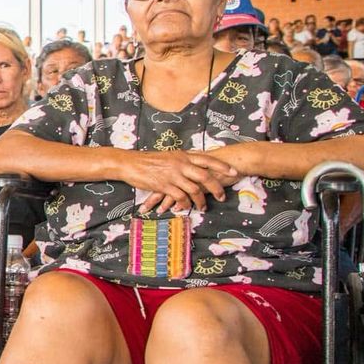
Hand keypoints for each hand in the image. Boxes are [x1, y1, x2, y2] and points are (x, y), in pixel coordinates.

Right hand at [117, 149, 239, 213]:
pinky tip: (186, 208)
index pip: (207, 159)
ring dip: (201, 200)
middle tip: (222, 197)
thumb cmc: (148, 160)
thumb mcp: (168, 156)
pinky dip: (185, 204)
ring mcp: (173, 175)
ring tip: (203, 207)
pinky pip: (180, 197)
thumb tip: (194, 164)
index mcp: (183, 156)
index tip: (233, 172)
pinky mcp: (164, 186)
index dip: (221, 166)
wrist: (130, 163)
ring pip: (194, 189)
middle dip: (216, 188)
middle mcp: (180, 164)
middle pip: (205, 176)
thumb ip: (182, 160)